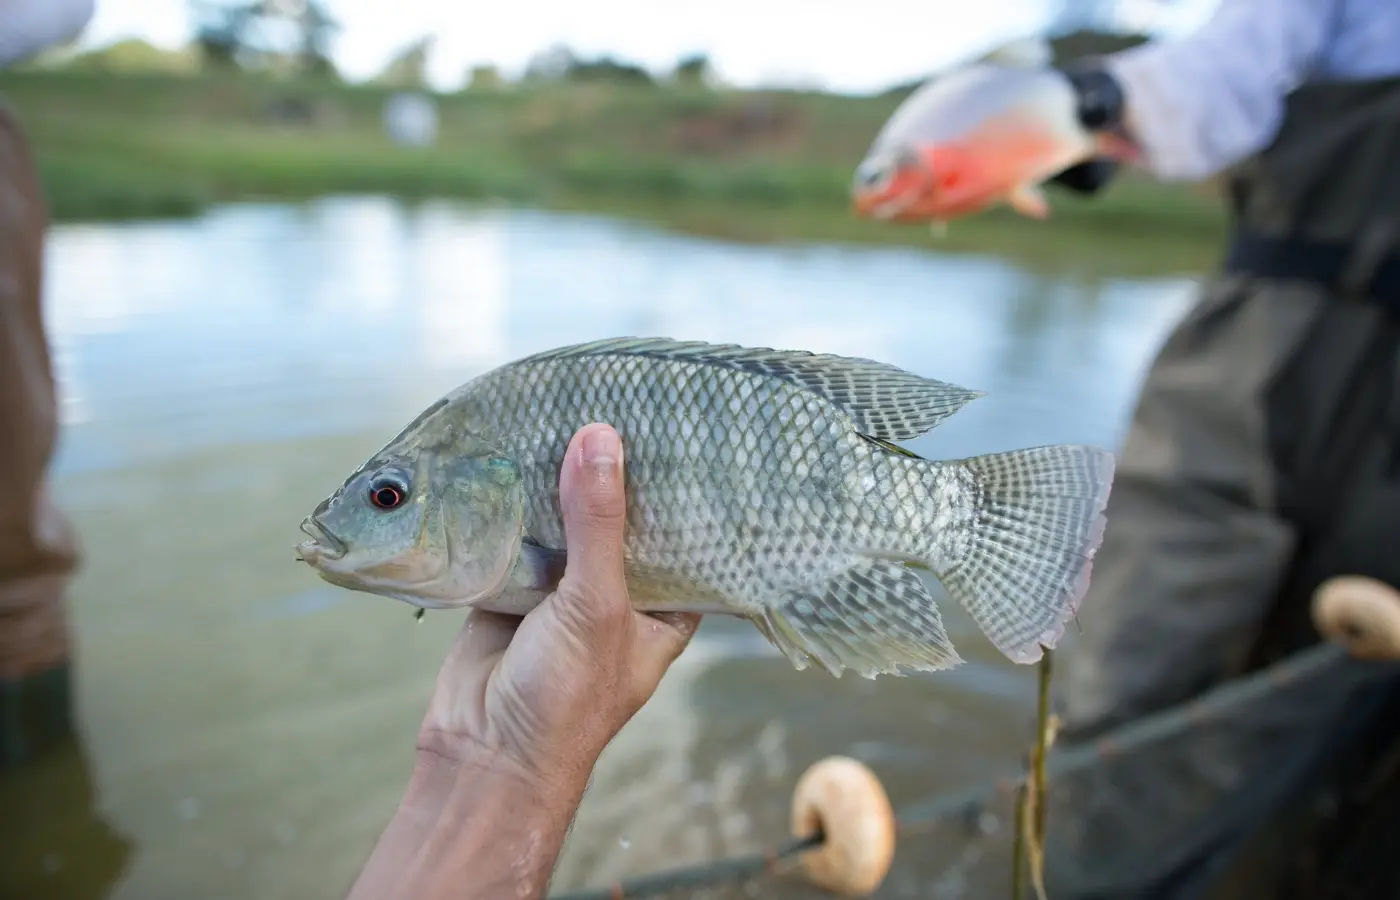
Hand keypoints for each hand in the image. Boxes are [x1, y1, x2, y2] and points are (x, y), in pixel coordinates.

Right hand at [416, 422, 700, 794]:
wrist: (481, 754)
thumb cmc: (565, 698)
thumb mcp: (595, 605)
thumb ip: (598, 523)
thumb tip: (600, 439)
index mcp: (664, 606)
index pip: (686, 535)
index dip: (686, 488)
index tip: (688, 428)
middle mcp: (618, 594)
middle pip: (621, 520)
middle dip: (615, 473)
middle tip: (622, 398)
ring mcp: (564, 590)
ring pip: (567, 523)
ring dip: (561, 481)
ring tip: (568, 407)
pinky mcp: (515, 588)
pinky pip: (519, 534)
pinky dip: (514, 503)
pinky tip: (514, 451)